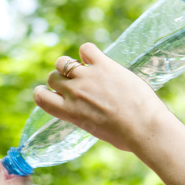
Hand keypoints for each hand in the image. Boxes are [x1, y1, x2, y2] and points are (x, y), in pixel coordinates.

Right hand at [34, 42, 170, 151]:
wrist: (144, 127)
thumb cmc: (123, 135)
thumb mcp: (93, 129)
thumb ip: (81, 114)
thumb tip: (83, 107)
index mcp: (69, 112)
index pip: (40, 97)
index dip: (42, 92)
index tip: (48, 91)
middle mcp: (74, 93)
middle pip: (53, 77)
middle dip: (60, 79)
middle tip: (75, 84)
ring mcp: (88, 77)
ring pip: (63, 62)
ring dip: (69, 65)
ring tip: (82, 69)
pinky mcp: (104, 65)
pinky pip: (86, 49)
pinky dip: (87, 53)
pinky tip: (95, 60)